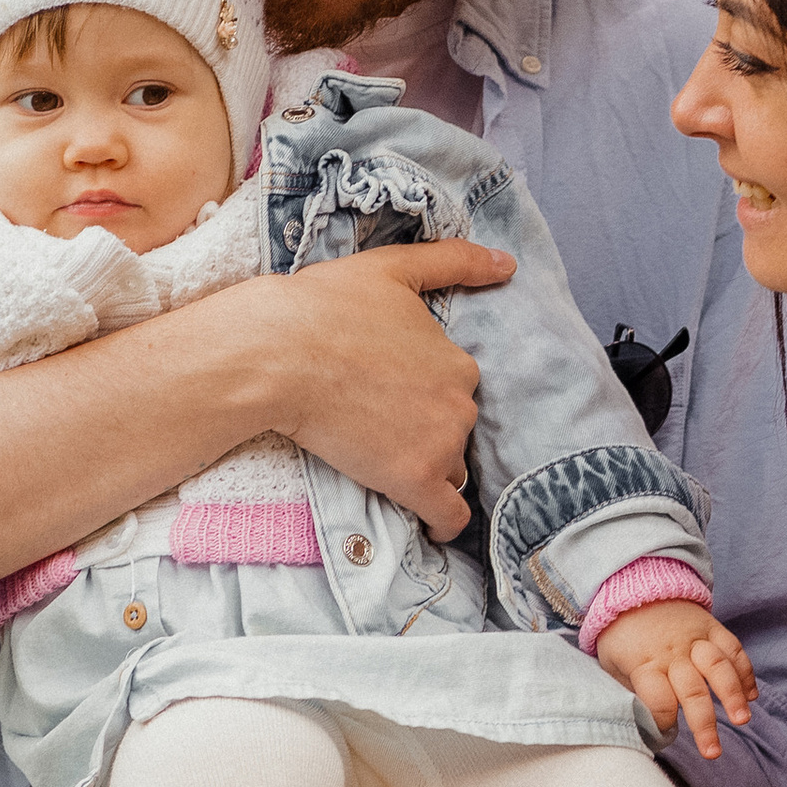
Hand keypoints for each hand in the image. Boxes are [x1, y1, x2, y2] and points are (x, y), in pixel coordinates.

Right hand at [259, 240, 515, 542]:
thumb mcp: (393, 268)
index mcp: (458, 360)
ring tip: (384, 461)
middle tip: (377, 423)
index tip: (391, 392)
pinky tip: (432, 525)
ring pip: (450, 467)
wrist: (278, 354)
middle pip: (453, 429)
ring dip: (428, 468)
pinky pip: (448, 515)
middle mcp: (461, 404)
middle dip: (425, 429)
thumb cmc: (325, 307)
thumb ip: (454, 262)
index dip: (424, 392)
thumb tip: (509, 263)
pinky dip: (444, 522)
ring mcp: (441, 444)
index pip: (454, 390)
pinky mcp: (415, 480)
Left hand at [593, 602, 756, 758]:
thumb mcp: (611, 664)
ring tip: (742, 719)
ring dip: (733, 694)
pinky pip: (733, 648)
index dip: (663, 719)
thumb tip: (643, 726)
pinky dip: (745, 671)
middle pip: (692, 690)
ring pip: (719, 667)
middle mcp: (672, 652)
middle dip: (704, 723)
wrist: (633, 586)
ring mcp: (695, 638)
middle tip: (713, 752)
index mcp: (644, 663)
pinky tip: (752, 694)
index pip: (657, 698)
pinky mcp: (711, 627)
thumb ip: (630, 692)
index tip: (666, 733)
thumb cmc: (621, 635)